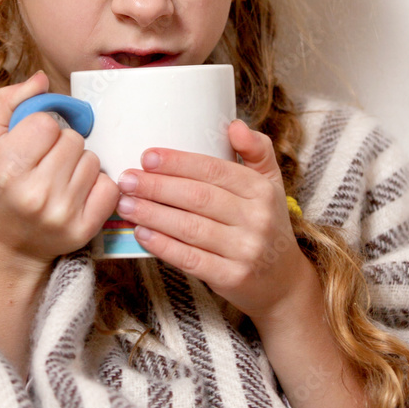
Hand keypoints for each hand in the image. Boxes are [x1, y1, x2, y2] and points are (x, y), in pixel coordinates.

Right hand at [0, 71, 120, 270]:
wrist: (9, 243)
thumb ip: (10, 102)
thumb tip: (41, 78)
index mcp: (7, 168)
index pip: (47, 122)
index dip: (42, 128)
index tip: (33, 144)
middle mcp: (35, 194)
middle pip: (74, 139)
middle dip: (63, 145)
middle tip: (47, 163)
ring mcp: (62, 214)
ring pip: (93, 160)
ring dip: (80, 164)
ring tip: (60, 179)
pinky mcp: (84, 229)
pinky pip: (110, 186)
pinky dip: (98, 185)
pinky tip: (77, 193)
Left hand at [115, 119, 311, 321]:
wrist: (283, 282)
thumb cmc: (267, 224)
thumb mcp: (271, 184)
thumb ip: (256, 150)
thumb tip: (234, 125)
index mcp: (262, 190)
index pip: (215, 170)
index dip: (178, 163)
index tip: (147, 157)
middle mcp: (256, 219)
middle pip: (198, 197)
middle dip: (157, 187)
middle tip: (126, 180)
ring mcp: (245, 250)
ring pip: (190, 228)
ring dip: (153, 215)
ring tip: (125, 204)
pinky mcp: (232, 278)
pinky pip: (191, 259)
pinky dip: (163, 246)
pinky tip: (141, 233)